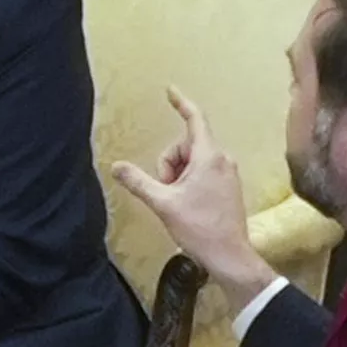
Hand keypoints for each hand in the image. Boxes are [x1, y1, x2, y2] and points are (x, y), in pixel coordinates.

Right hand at [111, 87, 276, 302]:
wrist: (229, 256)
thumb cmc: (200, 228)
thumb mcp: (163, 204)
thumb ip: (138, 182)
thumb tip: (116, 166)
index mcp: (209, 157)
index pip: (194, 119)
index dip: (180, 103)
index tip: (170, 90)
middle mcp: (222, 159)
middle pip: (185, 145)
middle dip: (169, 164)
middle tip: (167, 191)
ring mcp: (227, 173)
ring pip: (192, 160)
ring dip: (178, 176)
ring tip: (178, 201)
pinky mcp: (228, 185)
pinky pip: (202, 171)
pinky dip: (188, 182)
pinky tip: (187, 204)